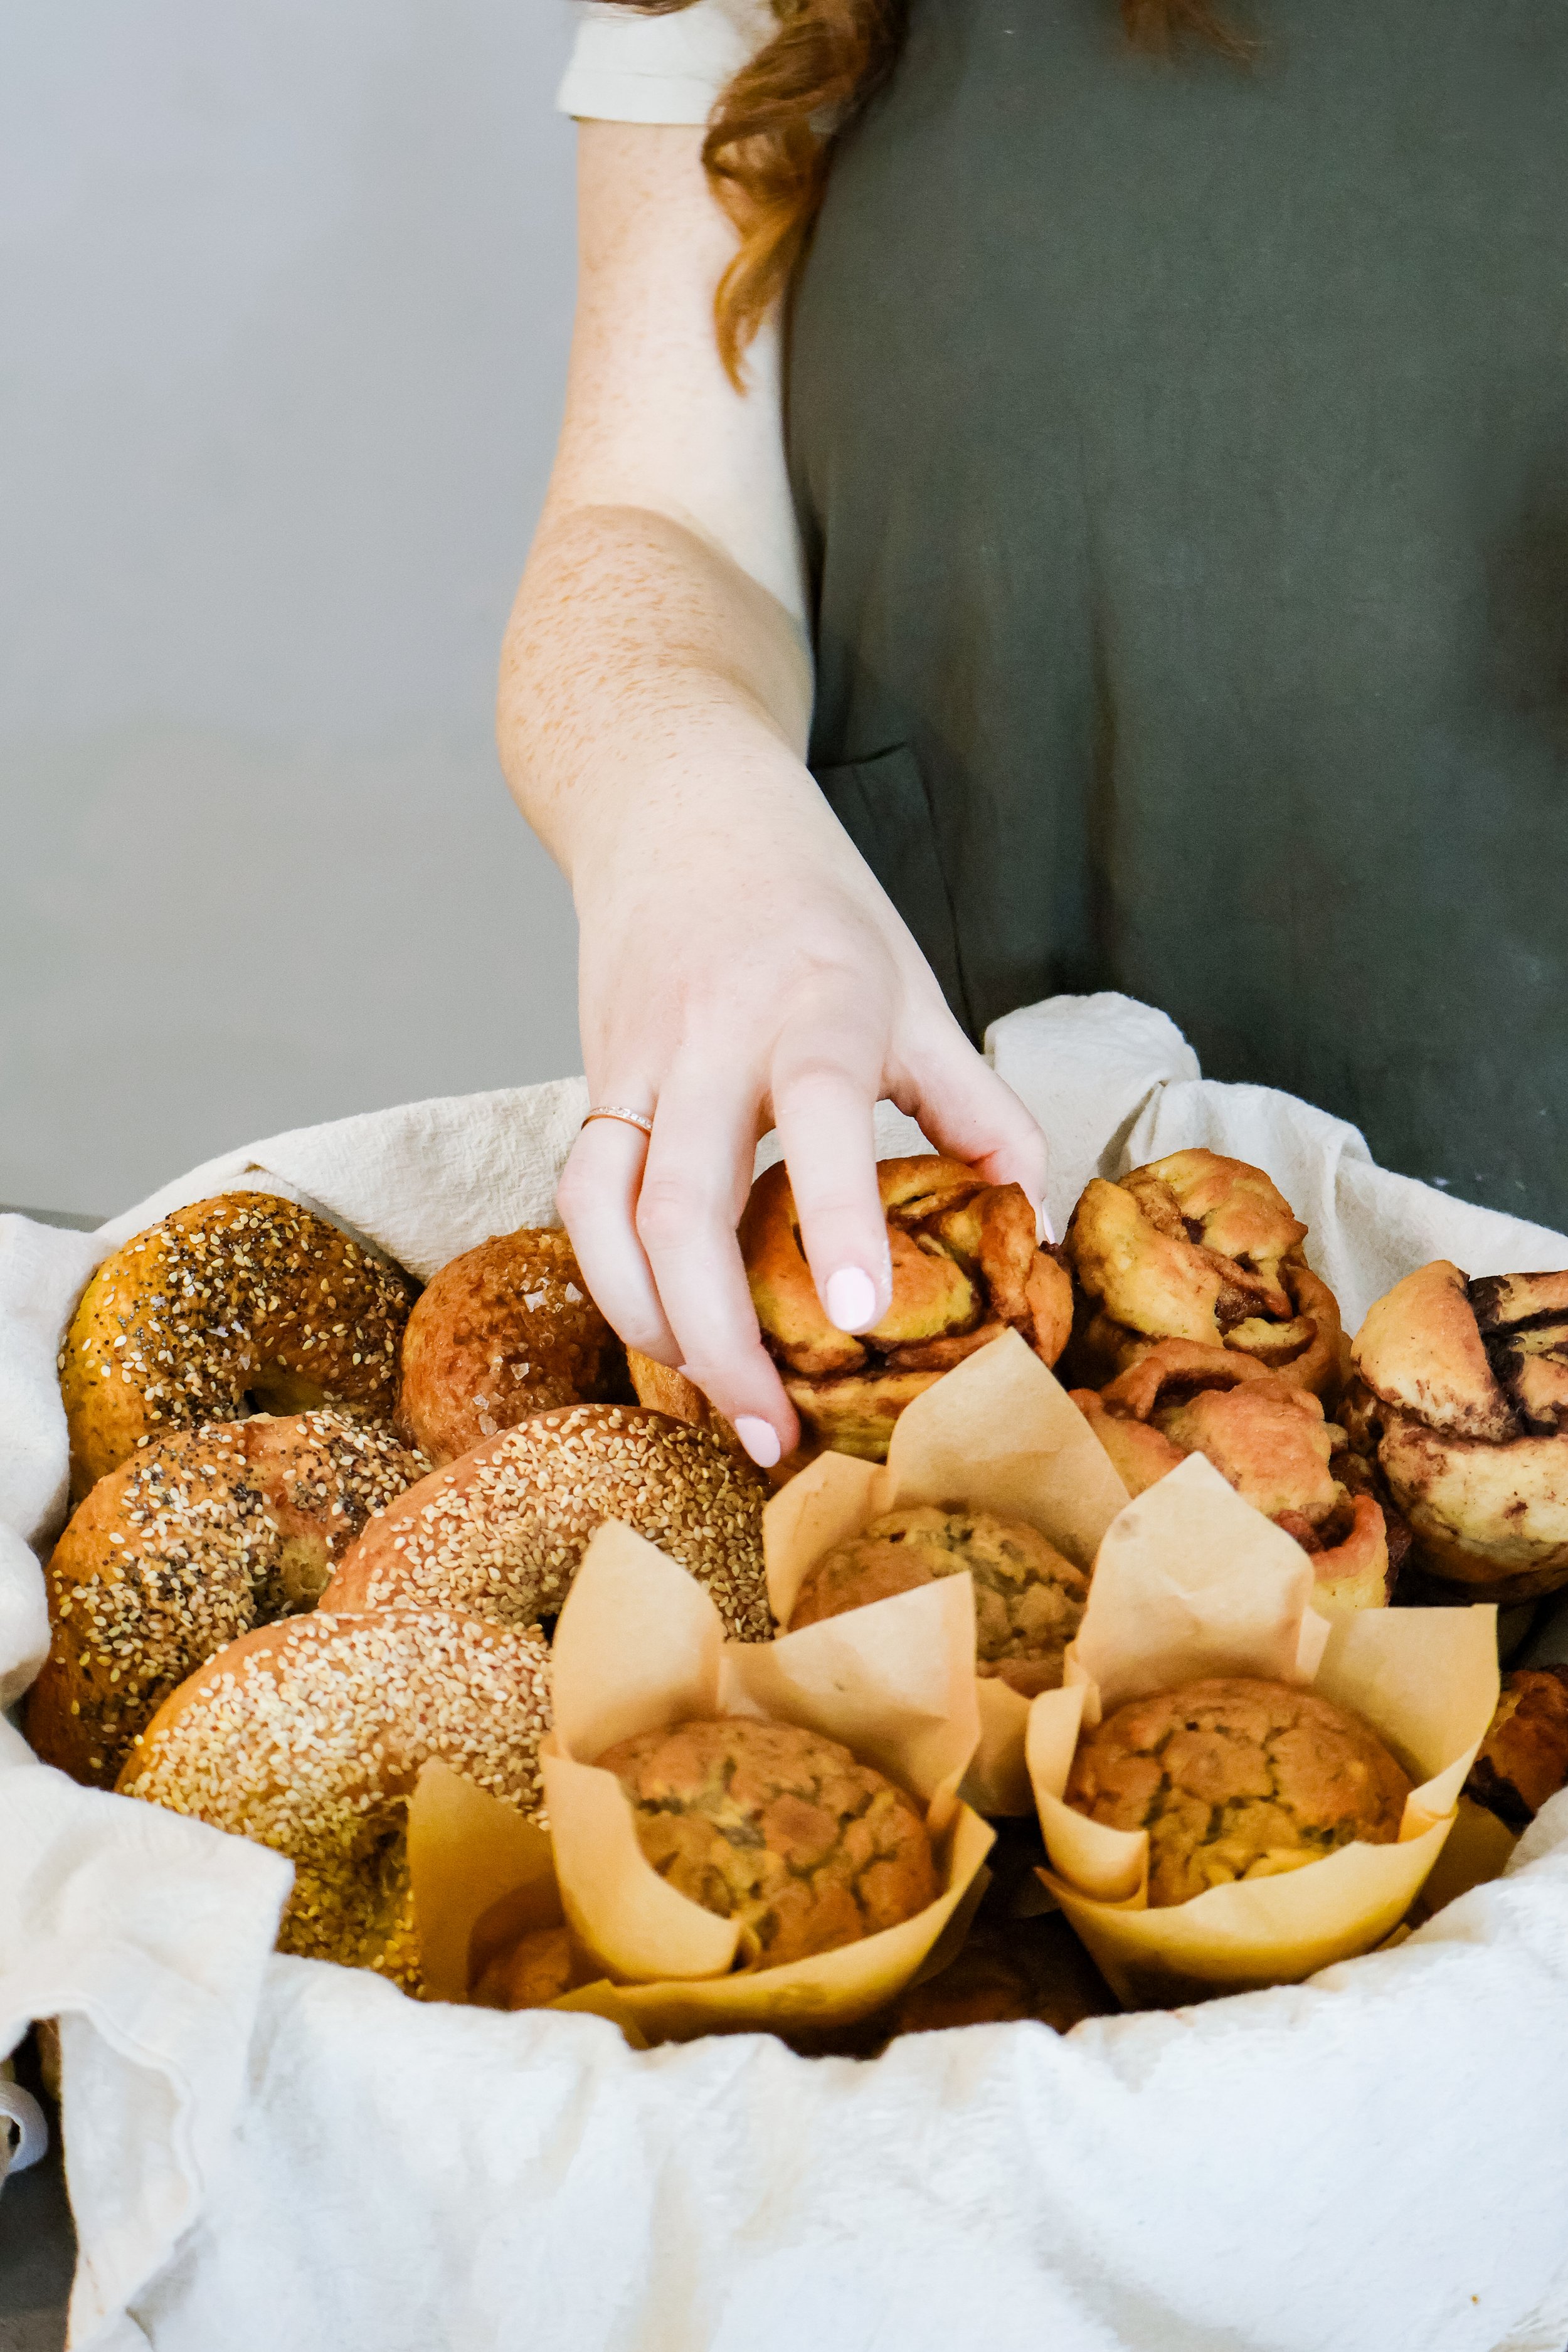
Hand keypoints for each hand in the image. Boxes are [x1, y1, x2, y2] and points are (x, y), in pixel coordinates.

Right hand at [555, 762, 1048, 1467]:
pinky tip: (662, 1336)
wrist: (672, 800)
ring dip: (651, 1325)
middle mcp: (708, 1039)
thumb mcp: (911, 983)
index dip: (836, 1216)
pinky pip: (581, 1198)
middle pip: (682, 1203)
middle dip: (717, 1336)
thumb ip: (973, 1099)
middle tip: (772, 1437)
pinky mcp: (592, 1081)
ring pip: (607, 1215)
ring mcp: (634, 1063)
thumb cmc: (809, 899)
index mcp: (810, 1004)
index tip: (857, 1318)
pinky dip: (614, 1278)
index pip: (817, 1114)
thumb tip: (1034, 1215)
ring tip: (713, 1408)